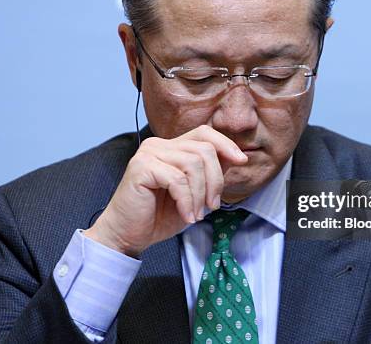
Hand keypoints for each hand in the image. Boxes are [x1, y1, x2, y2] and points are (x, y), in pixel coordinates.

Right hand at [84, 125, 247, 256]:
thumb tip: (236, 156)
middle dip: (215, 180)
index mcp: (170, 147)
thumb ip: (210, 172)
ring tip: (196, 214)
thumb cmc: (159, 216)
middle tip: (212, 206)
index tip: (242, 161)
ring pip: (193, 164)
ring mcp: (148, 154)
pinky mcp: (141, 168)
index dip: (226, 145)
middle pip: (204, 149)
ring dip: (200, 194)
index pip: (204, 134)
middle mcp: (158, 145)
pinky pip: (178, 180)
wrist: (128, 236)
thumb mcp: (194, 193)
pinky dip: (187, 201)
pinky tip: (186, 216)